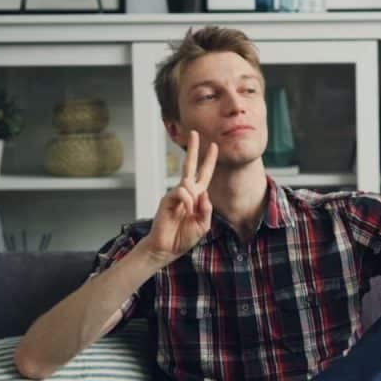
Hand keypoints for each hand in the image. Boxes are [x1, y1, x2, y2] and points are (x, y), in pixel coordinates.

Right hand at [143, 131, 217, 266]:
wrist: (167, 248)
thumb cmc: (184, 237)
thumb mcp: (203, 225)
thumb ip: (206, 210)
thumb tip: (202, 193)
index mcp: (197, 197)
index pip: (204, 174)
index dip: (209, 161)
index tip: (214, 146)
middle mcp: (186, 192)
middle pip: (190, 166)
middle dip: (193, 149)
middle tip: (194, 133)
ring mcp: (175, 194)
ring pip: (189, 183)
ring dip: (194, 199)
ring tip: (189, 214)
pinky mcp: (167, 198)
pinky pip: (181, 192)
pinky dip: (187, 201)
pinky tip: (185, 211)